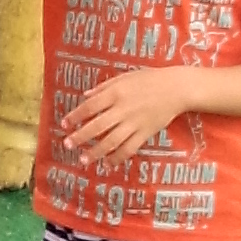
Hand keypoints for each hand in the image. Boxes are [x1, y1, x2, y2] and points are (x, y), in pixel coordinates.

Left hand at [61, 68, 192, 167]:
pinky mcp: (145, 133)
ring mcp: (134, 123)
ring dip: (96, 152)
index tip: (64, 125)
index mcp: (115, 93)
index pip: (90, 107)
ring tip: (83, 159)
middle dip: (80, 137)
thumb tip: (84, 97)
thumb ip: (103, 87)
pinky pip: (130, 148)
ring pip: (111, 141)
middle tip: (67, 145)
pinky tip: (109, 163)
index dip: (75, 116)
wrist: (176, 88)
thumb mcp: (124, 77)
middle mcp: (123, 109)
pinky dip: (118, 157)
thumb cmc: (148, 79)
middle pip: (97, 126)